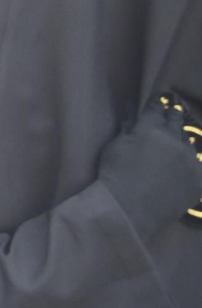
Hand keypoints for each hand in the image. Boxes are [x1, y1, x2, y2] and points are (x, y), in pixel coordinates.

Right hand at [98, 97, 201, 236]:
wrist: (129, 209)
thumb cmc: (114, 175)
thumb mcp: (114, 148)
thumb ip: (127, 130)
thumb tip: (132, 115)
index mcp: (151, 128)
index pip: (156, 109)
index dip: (157, 104)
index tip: (159, 99)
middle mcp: (174, 139)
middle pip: (176, 122)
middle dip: (173, 116)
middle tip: (172, 112)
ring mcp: (190, 159)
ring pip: (189, 143)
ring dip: (182, 139)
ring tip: (179, 140)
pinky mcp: (198, 179)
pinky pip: (198, 165)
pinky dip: (191, 162)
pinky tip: (186, 165)